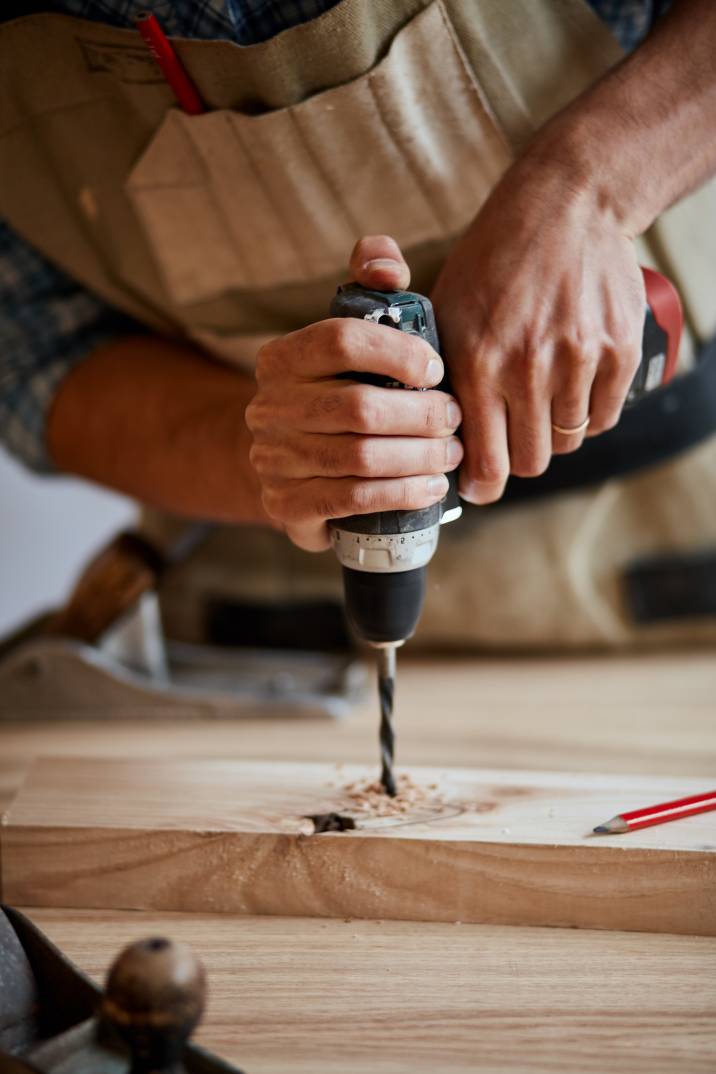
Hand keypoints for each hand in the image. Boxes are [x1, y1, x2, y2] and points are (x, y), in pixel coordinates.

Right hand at [245, 237, 462, 550]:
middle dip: (421, 415)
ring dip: (419, 457)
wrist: (293, 465)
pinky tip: (431, 487)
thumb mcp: (352, 337)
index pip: (340, 340)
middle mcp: (267, 409)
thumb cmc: (339, 393)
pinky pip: (351, 500)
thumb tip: (385, 265)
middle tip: (455, 419)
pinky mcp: (286, 507)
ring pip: (360, 458)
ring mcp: (273, 461)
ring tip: (451, 454)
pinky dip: (401, 494)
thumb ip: (371, 289)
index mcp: (281, 359)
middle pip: (358, 407)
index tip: (436, 369)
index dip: (396, 352)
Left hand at [431, 143, 645, 503]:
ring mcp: (578, 360)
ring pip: (565, 442)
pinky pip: (601, 419)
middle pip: (529, 463)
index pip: (484, 463)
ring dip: (550, 433)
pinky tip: (571, 391)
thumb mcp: (444, 309)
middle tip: (510, 440)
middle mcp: (528, 366)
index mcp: (477, 361)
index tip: (480, 485)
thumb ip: (436, 373)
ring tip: (539, 403)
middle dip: (516, 459)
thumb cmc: (493, 260)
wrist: (565, 204)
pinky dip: (586, 416)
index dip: (481, 484)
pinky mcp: (619, 351)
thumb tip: (428, 436)